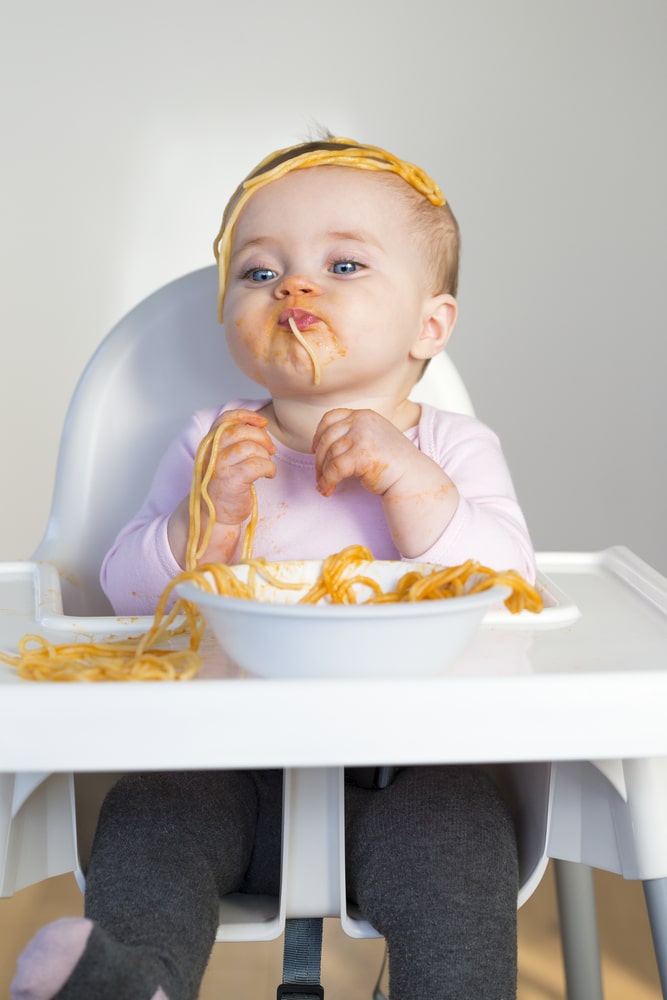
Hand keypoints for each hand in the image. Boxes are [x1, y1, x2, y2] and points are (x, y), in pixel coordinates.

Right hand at [204, 409, 275, 524]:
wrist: (214, 516)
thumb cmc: (225, 486)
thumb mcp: (225, 458)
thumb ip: (236, 440)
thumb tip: (260, 424)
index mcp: (209, 444)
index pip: (225, 418)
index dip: (246, 416)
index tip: (262, 422)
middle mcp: (211, 453)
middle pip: (240, 430)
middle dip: (262, 437)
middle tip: (271, 449)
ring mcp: (219, 467)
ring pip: (250, 447)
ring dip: (266, 455)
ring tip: (267, 465)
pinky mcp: (231, 482)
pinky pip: (257, 465)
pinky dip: (269, 468)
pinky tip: (268, 475)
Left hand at [312, 407, 458, 556]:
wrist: (412, 477)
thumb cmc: (392, 462)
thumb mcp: (372, 437)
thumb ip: (353, 434)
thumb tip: (322, 447)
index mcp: (364, 415)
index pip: (330, 418)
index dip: (319, 434)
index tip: (316, 450)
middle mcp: (361, 422)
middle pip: (326, 438)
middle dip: (319, 459)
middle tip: (319, 476)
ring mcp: (361, 437)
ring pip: (328, 454)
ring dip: (322, 473)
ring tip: (324, 486)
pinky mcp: (360, 455)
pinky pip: (334, 469)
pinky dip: (327, 481)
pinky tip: (328, 490)